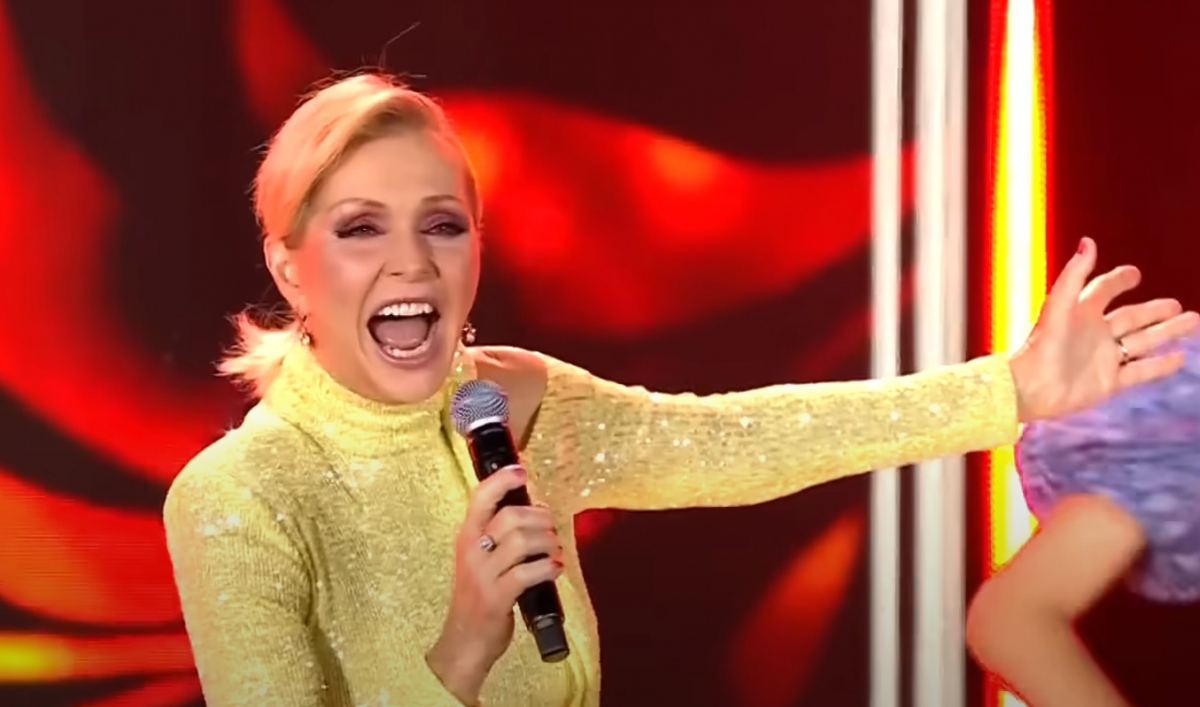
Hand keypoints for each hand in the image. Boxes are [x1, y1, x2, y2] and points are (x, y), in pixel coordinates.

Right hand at [426, 465, 563, 703]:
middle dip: (540, 518)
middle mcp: (471, 551)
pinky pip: (528, 572)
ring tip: (555, 550)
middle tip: (551, 528)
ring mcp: (483, 575)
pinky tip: (555, 569)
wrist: (464, 641)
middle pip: (510, 516)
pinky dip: (548, 567)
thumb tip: (535, 509)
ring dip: (547, 542)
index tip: (521, 471)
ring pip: (521, 541)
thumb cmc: (479, 595)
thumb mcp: (481, 559)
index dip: (502, 480)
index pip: (481, 497)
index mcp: (467, 537)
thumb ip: (500, 535)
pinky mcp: (497, 598)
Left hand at [1009, 237, 1199, 420]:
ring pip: (1143, 341)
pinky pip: (1141, 370)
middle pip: (1131, 317)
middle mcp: (1095, 333)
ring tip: (1192, 322)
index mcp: (1081, 312)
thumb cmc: (1041, 344)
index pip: (1103, 290)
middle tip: (1176, 304)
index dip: (1118, 280)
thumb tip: (1088, 241)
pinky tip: (1180, 357)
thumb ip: (1074, 274)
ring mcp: (1104, 357)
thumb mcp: (1058, 304)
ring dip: (1167, 332)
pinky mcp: (1109, 381)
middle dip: (1154, 310)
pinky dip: (1160, 364)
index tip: (1134, 273)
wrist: (1031, 388)